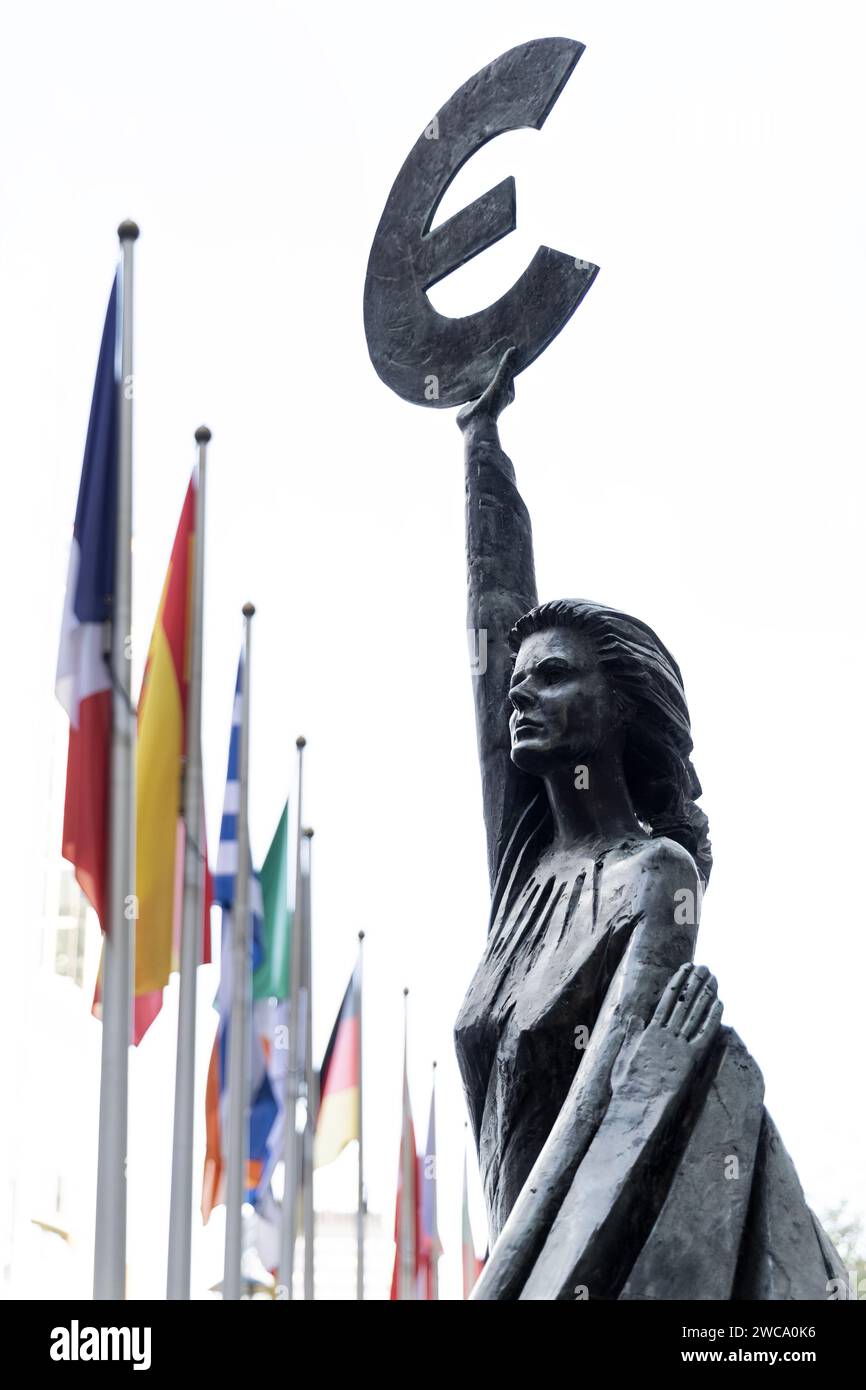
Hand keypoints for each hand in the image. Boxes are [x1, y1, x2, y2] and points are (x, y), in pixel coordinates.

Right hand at [457, 346, 517, 431]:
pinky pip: (467, 391)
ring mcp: (481, 400)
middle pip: (491, 378)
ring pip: (478, 385)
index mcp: (506, 392)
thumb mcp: (500, 383)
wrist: (475, 425)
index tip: (500, 348)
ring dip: (475, 377)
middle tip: (484, 352)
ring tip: (470, 362)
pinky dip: (464, 385)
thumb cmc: (491, 405)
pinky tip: (459, 376)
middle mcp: (494, 396)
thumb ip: (505, 368)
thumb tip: (514, 349)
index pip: (506, 373)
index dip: (503, 362)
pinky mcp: (468, 404)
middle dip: (488, 368)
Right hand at [611, 962, 721, 1094]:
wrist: (636, 1108)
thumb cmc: (627, 1088)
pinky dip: (712, 1018)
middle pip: (683, 1003)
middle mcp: (666, 1036)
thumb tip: (635, 1017)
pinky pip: (704, 1035)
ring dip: (705, 994)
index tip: (685, 968)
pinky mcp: (689, 1061)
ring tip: (714, 978)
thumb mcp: (624, 1058)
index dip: (677, 983)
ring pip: (695, 1014)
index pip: (667, 1001)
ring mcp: (678, 1047)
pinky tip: (720, 1003)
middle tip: (705, 967)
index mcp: (649, 1033)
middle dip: (694, 983)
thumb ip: (631, 1037)